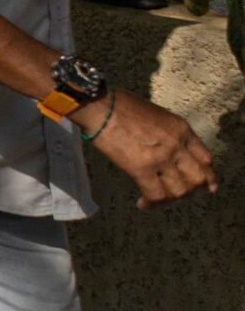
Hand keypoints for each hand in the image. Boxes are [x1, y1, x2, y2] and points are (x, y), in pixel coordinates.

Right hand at [80, 91, 218, 207]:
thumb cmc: (122, 106)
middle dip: (190, 190)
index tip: (204, 186)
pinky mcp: (142, 168)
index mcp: (182, 130)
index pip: (206, 159)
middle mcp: (177, 145)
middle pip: (198, 178)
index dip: (207, 176)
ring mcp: (161, 157)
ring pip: (180, 190)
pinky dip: (151, 203)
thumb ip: (169, 134)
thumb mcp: (157, 115)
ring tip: (158, 199)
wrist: (102, 106)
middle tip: (176, 193)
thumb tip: (166, 151)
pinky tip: (142, 204)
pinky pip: (156, 194)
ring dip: (170, 199)